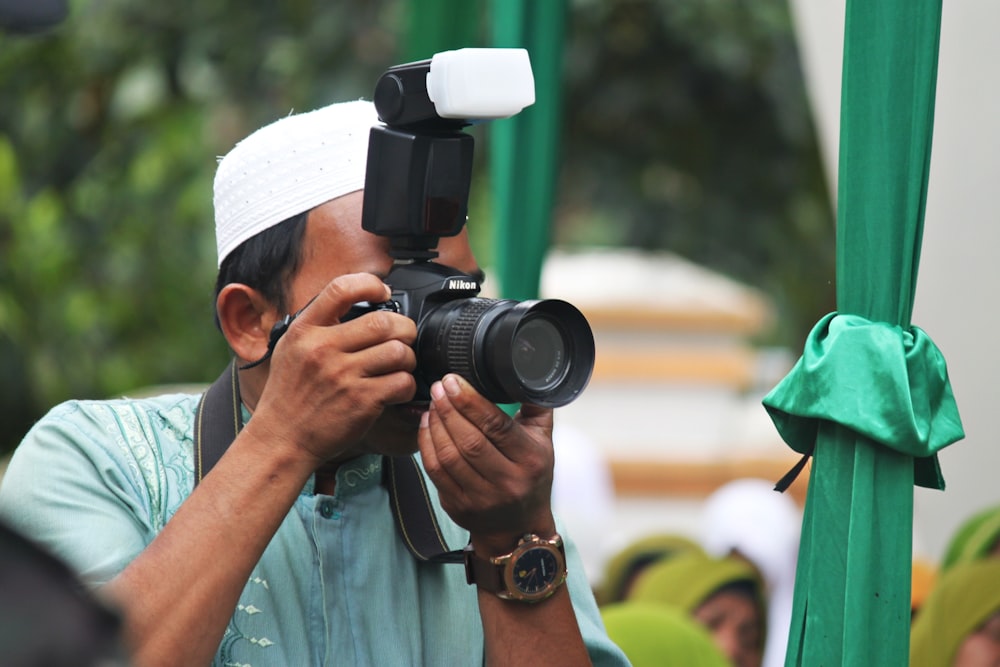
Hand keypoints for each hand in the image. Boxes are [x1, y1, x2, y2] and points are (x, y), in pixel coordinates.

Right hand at [250, 272, 417, 464]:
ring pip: (398, 352)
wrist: (281, 440)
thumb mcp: (291, 350)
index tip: (383, 293)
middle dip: (405, 328)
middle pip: (384, 321)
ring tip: (401, 366)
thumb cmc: (289, 396)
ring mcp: (342, 375)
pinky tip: (397, 389)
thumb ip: (318, 326)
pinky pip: (401, 382)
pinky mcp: (360, 401)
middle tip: (404, 337)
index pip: (341, 289)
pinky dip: (407, 385)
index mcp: (304, 330)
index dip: (370, 284)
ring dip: (408, 358)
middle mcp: (322, 349)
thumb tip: (357, 304)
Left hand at [417, 374, 556, 554]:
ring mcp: (481, 498)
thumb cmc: (531, 474)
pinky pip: (435, 471)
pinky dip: (426, 444)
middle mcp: (507, 482)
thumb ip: (535, 404)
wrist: (519, 526)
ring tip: (432, 403)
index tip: (453, 381)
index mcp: (530, 460)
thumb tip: (523, 366)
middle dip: (449, 408)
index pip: (497, 426)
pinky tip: (426, 425)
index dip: (471, 402)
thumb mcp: (543, 440)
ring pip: (449, 455)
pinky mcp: (458, 506)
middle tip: (438, 386)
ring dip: (435, 424)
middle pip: (470, 440)